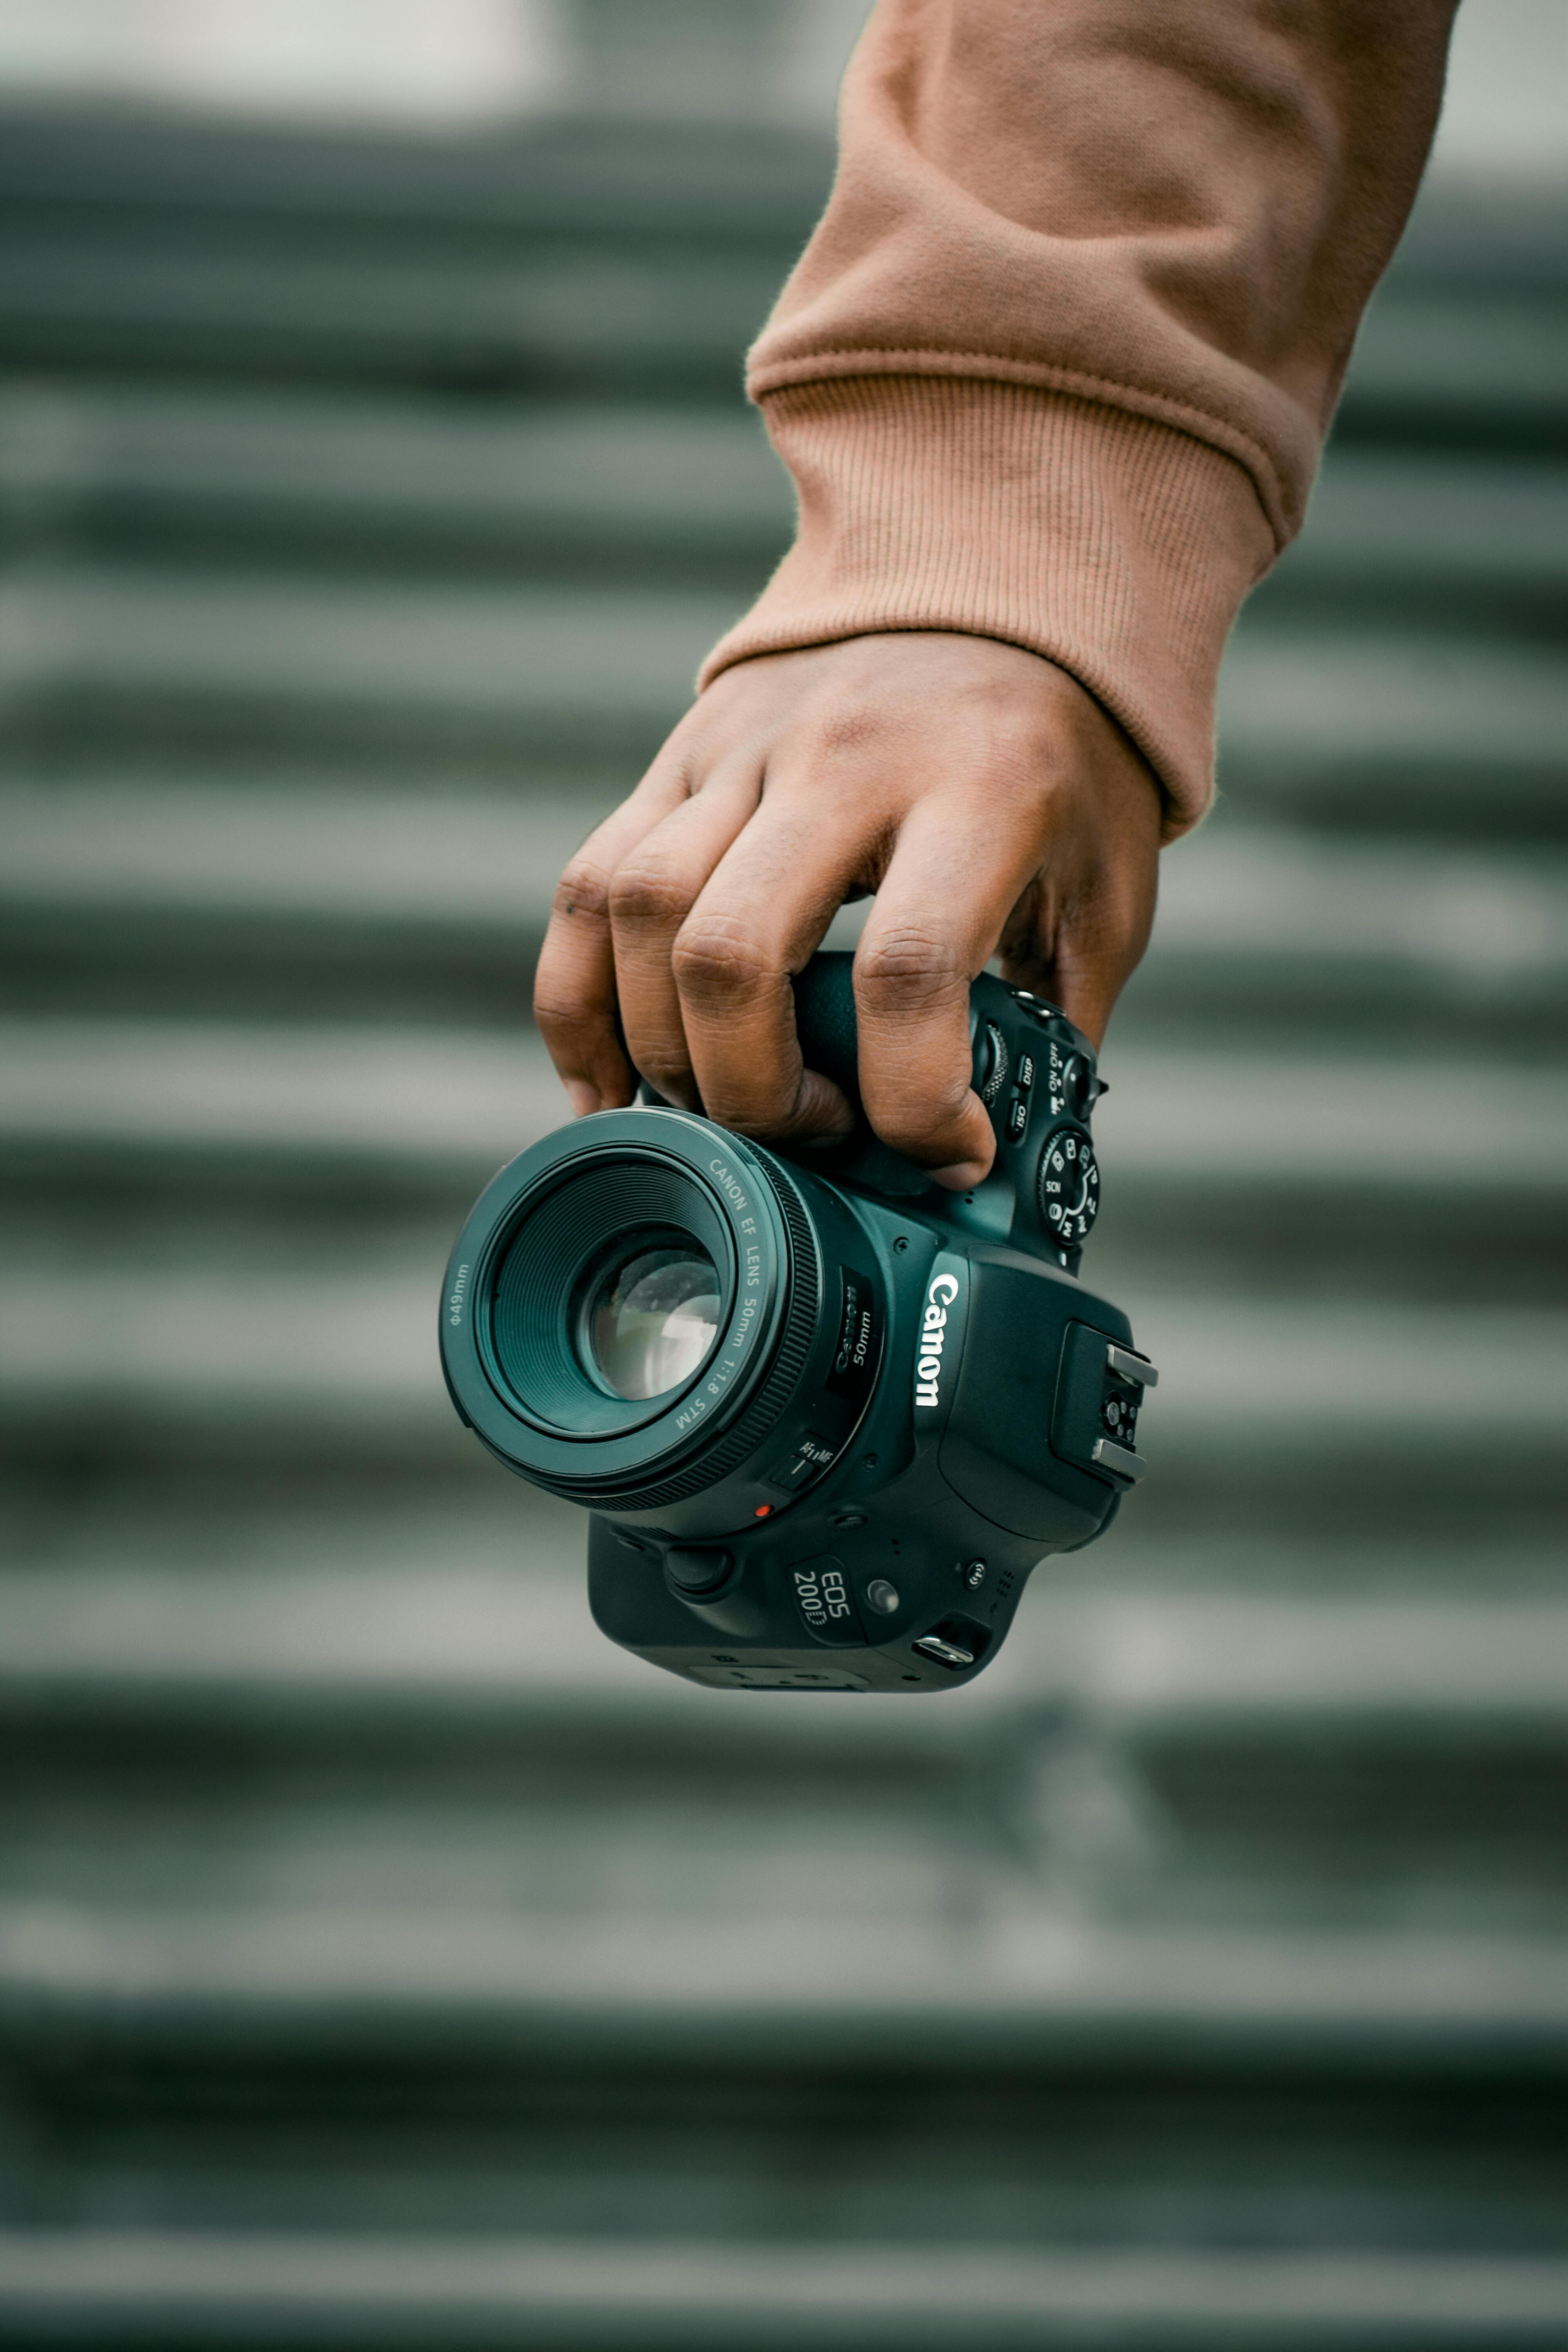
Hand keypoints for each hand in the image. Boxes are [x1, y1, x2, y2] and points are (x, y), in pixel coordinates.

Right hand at [533, 632, 1161, 1189]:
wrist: (1003, 587)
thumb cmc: (1061, 767)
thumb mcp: (1101, 890)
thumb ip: (1055, 1027)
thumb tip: (997, 1171)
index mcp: (978, 789)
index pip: (905, 972)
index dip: (913, 1100)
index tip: (947, 1152)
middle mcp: (844, 756)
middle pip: (730, 953)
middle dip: (753, 1092)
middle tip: (814, 1131)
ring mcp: (742, 747)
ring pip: (638, 917)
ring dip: (662, 1050)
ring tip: (725, 1108)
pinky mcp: (677, 757)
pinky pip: (586, 890)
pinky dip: (579, 1006)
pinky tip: (612, 1086)